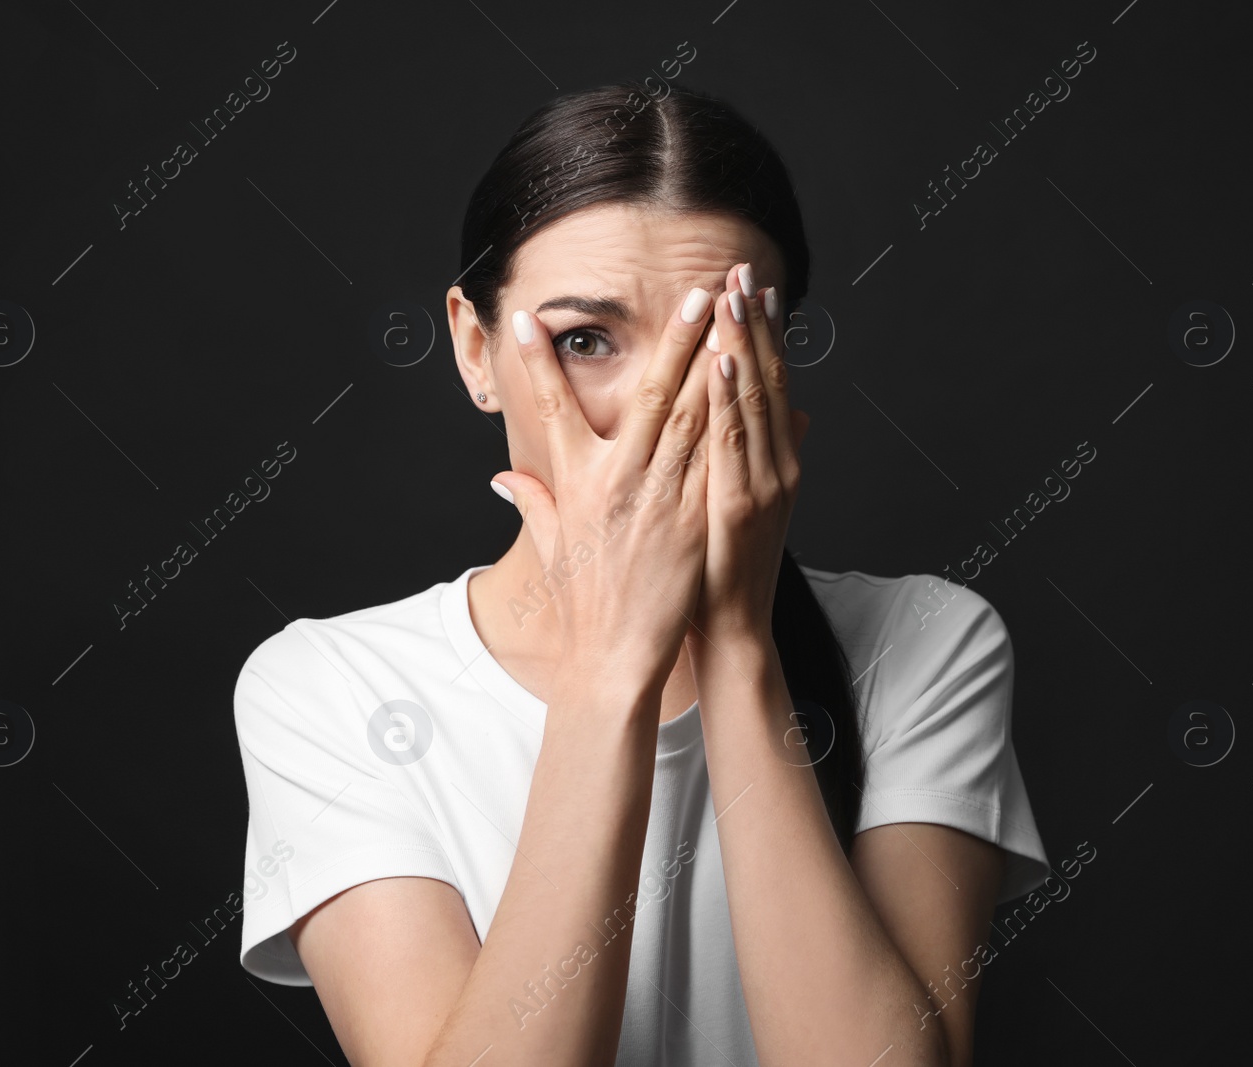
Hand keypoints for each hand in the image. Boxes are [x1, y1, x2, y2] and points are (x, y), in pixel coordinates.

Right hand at [490, 288, 718, 697]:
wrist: (614, 658)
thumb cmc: (584, 605)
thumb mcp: (551, 548)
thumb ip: (533, 504)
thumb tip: (504, 479)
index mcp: (575, 484)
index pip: (550, 408)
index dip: (537, 363)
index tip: (527, 318)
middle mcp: (616, 482)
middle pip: (647, 395)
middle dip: (671, 339)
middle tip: (691, 291)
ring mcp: (658, 497)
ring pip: (691, 415)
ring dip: (712, 359)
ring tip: (729, 319)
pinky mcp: (694, 518)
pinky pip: (718, 455)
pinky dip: (732, 414)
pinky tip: (749, 381)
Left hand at [689, 262, 809, 649]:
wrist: (730, 628)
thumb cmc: (724, 568)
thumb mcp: (746, 501)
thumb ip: (767, 454)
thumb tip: (800, 414)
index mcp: (775, 461)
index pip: (771, 382)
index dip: (764, 332)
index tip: (750, 285)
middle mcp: (777, 464)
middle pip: (769, 378)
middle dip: (756, 322)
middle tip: (741, 269)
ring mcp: (764, 483)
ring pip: (755, 400)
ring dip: (744, 343)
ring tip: (732, 295)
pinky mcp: (741, 504)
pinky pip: (733, 440)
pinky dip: (729, 396)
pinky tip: (720, 358)